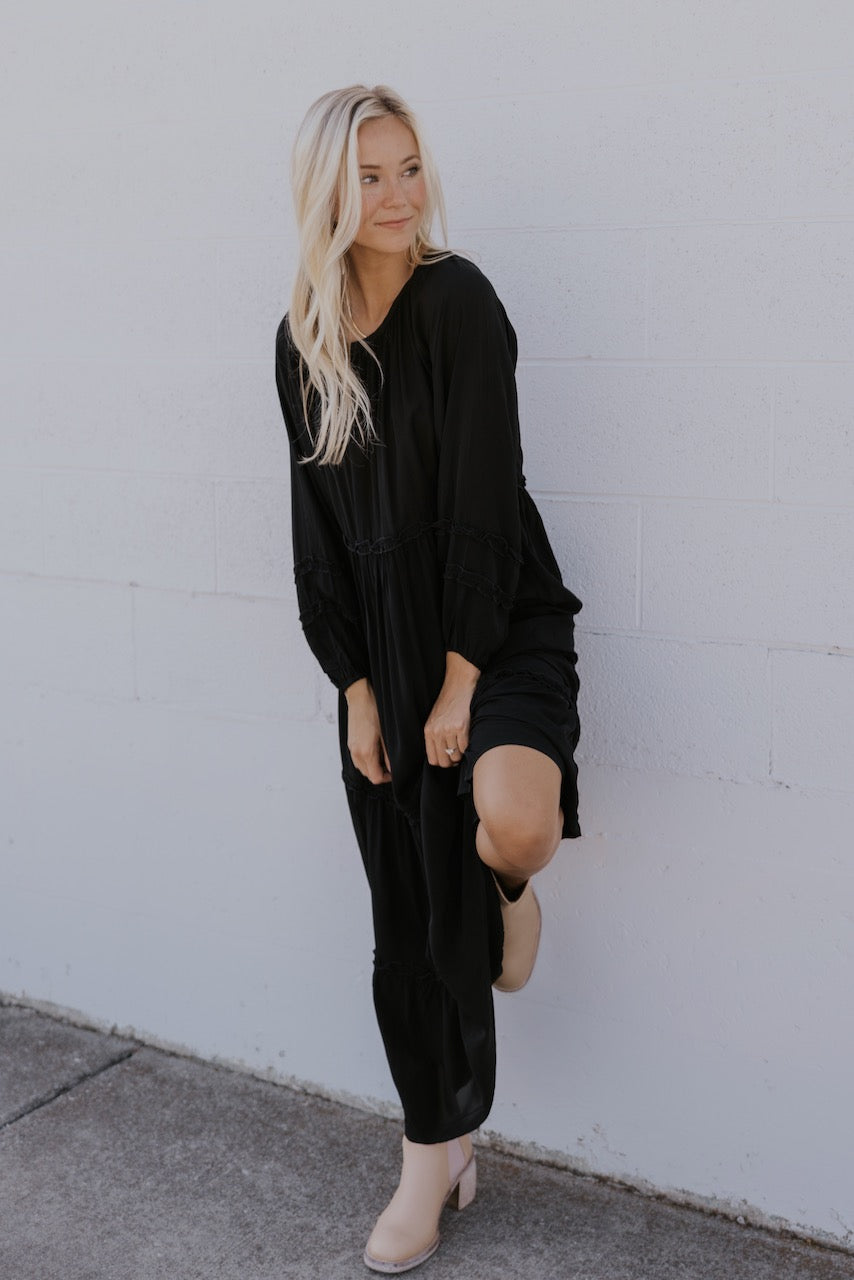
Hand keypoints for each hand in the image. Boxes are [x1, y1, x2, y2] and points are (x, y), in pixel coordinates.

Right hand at [345, 678, 391, 783]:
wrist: (359, 697)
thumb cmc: (374, 711)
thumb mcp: (386, 734)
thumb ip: (389, 754)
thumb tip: (393, 768)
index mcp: (365, 752)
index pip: (375, 777)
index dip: (387, 778)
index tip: (395, 771)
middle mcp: (356, 753)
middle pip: (368, 775)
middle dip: (380, 773)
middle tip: (391, 764)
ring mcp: (351, 748)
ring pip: (362, 768)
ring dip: (373, 767)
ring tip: (384, 756)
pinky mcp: (350, 743)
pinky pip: (358, 759)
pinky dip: (366, 760)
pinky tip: (375, 749)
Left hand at [423, 651, 480, 767]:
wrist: (459, 684)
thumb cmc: (450, 702)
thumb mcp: (436, 719)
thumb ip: (435, 736)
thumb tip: (442, 757)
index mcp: (428, 731)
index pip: (433, 759)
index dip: (443, 762)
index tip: (449, 758)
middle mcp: (436, 732)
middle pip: (444, 761)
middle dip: (452, 761)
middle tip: (458, 754)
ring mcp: (448, 730)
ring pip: (456, 756)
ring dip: (462, 753)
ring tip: (463, 743)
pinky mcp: (461, 727)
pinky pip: (465, 747)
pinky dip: (469, 746)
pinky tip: (468, 736)